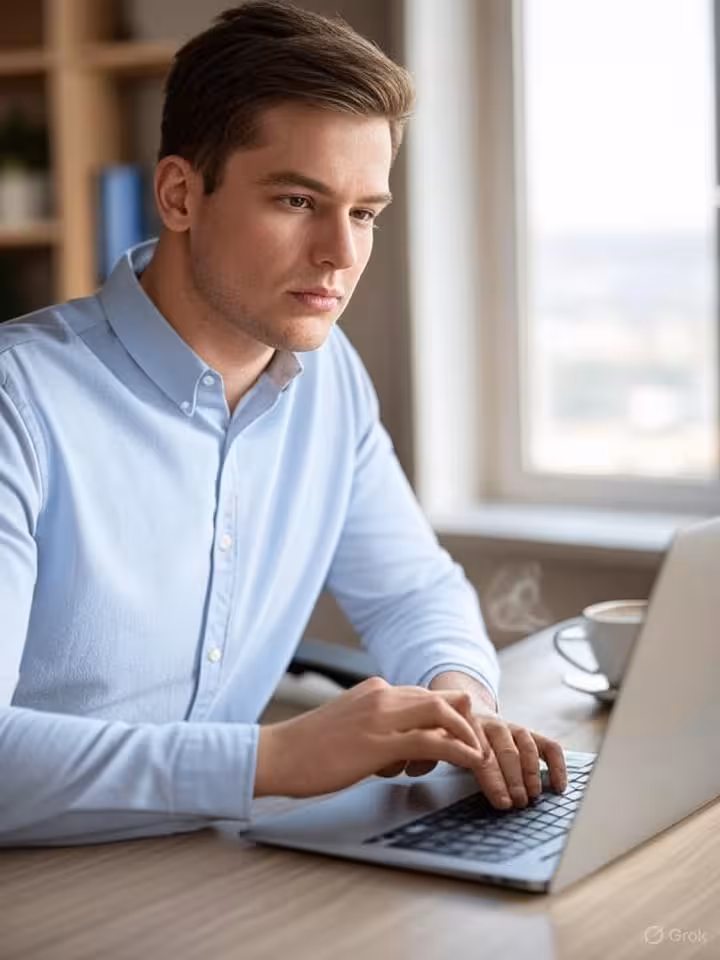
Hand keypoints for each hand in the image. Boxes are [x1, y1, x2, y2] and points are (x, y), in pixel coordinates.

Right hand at [254, 676, 484, 798]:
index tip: (463, 739)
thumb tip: (405, 754)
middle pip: (443, 699)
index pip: (427, 696)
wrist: (278, 755)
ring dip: (470, 737)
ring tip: (481, 759)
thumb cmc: (308, 750)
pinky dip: (461, 750)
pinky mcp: (380, 740)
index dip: (451, 718)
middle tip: (480, 750)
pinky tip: (472, 763)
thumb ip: (380, 731)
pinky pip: (434, 740)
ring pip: (444, 714)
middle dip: (468, 724)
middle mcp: (382, 694)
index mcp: (375, 689)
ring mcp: (382, 714)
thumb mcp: (351, 729)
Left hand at [412, 670, 567, 808]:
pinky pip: (545, 743)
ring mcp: (508, 726)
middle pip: (504, 748)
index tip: (502, 801)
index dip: (493, 778)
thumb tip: (413, 767)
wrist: (453, 702)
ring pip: (524, 742)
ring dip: (531, 770)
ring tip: (532, 795)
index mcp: (462, 724)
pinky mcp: (523, 731)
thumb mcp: (427, 738)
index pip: (480, 752)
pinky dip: (555, 763)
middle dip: (513, 777)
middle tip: (518, 803)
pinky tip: (558, 786)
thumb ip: (423, 751)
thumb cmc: (440, 730)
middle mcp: (488, 723)